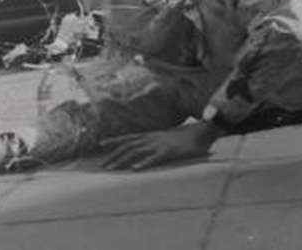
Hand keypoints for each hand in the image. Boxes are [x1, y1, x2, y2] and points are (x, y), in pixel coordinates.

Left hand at [100, 122, 222, 170]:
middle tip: (102, 167)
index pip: (128, 137)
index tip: (100, 144)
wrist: (201, 131)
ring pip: (136, 152)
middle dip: (113, 156)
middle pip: (128, 146)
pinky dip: (143, 163)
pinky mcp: (168, 151)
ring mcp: (159, 144)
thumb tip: (149, 149)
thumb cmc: (185, 137)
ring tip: (112, 169)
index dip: (114, 140)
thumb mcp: (168, 138)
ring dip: (122, 160)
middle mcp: (152, 138)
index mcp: (151, 135)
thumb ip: (157, 142)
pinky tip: (135, 169)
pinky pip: (154, 158)